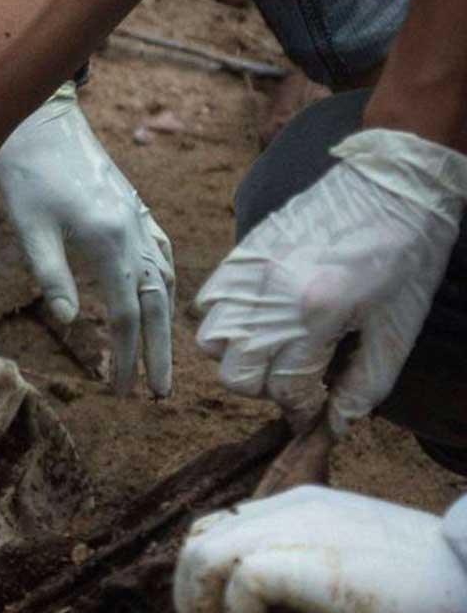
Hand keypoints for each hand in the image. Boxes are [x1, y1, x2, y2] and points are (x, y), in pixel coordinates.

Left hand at [0, 83, 173, 396]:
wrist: (40, 121)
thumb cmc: (26, 174)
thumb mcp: (29, 228)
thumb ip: (51, 274)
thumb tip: (67, 321)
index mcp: (109, 239)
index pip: (126, 313)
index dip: (127, 356)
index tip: (123, 389)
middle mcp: (135, 230)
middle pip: (156, 303)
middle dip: (158, 351)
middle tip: (159, 393)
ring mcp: (139, 217)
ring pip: (165, 280)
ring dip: (166, 322)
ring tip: (163, 358)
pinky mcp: (134, 208)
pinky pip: (162, 253)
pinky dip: (166, 283)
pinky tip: (163, 297)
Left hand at [174, 487, 466, 612]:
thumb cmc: (423, 594)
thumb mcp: (343, 584)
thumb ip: (296, 592)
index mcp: (299, 506)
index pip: (215, 530)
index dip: (201, 582)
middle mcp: (291, 508)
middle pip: (196, 544)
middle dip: (191, 602)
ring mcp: (298, 528)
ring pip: (202, 556)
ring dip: (205, 612)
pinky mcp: (310, 558)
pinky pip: (238, 580)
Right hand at [195, 128, 466, 435]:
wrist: (394, 187)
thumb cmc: (406, 260)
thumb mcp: (398, 330)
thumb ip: (365, 385)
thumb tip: (336, 426)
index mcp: (319, 313)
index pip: (285, 387)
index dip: (300, 408)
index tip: (313, 410)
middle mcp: (273, 295)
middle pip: (236, 374)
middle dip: (265, 388)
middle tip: (293, 379)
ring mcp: (250, 271)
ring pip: (210, 343)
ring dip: (237, 357)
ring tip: (271, 350)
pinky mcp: (241, 253)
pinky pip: (207, 303)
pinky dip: (224, 322)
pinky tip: (258, 320)